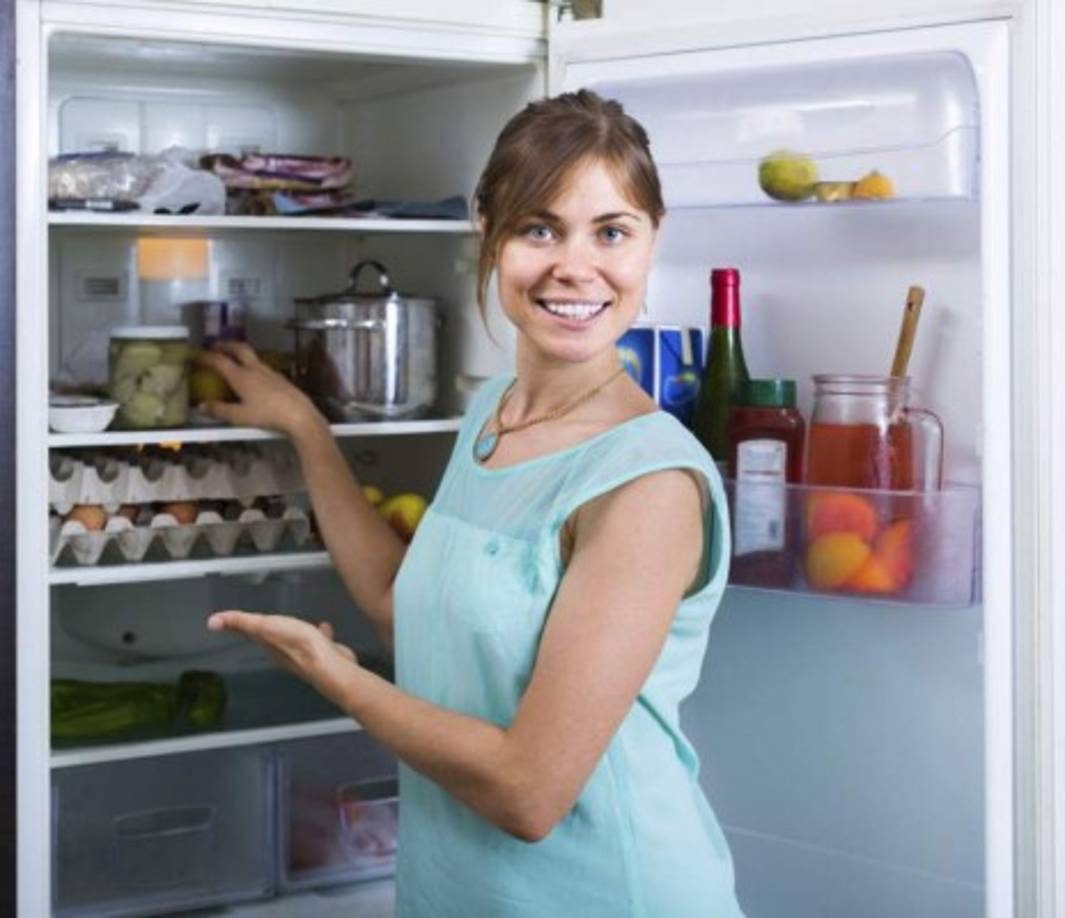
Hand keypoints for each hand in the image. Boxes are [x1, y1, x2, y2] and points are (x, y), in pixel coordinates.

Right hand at [198, 342, 324, 440]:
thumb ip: (219, 410)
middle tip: (215, 346)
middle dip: (226, 345)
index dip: (206, 356)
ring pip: (252, 357)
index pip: (220, 361)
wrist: (299, 416)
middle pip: (239, 348)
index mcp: (242, 376)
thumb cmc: (267, 415)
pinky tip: (253, 377)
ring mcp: (270, 372)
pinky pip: (262, 367)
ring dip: (240, 354)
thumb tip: (201, 406)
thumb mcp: (240, 416)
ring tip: (233, 360)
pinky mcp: (281, 378)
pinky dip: (252, 365)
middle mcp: (256, 369)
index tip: (196, 355)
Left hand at [207, 610, 357, 702]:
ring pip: (293, 639)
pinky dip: (317, 634)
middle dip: (265, 627)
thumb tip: (212, 622)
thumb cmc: (300, 646)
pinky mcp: (321, 653)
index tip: (227, 620)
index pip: (248, 630)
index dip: (238, 623)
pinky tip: (324, 629)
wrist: (330, 667)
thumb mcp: (265, 627)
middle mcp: (282, 651)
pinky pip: (316, 641)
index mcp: (268, 643)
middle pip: (269, 636)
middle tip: (257, 620)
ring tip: (293, 623)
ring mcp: (303, 654)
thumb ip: (241, 622)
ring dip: (292, 631)